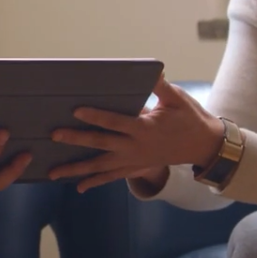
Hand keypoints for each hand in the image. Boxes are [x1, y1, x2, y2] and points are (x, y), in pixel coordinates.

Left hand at [47, 77, 224, 192]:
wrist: (203, 146)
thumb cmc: (189, 118)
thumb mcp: (177, 99)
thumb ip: (161, 86)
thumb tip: (154, 70)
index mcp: (144, 128)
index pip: (115, 122)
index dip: (96, 116)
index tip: (76, 111)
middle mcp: (135, 147)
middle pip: (101, 144)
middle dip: (76, 140)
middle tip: (54, 135)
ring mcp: (134, 160)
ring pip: (100, 166)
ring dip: (77, 169)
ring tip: (53, 172)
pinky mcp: (135, 167)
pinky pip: (111, 177)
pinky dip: (94, 182)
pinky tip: (78, 187)